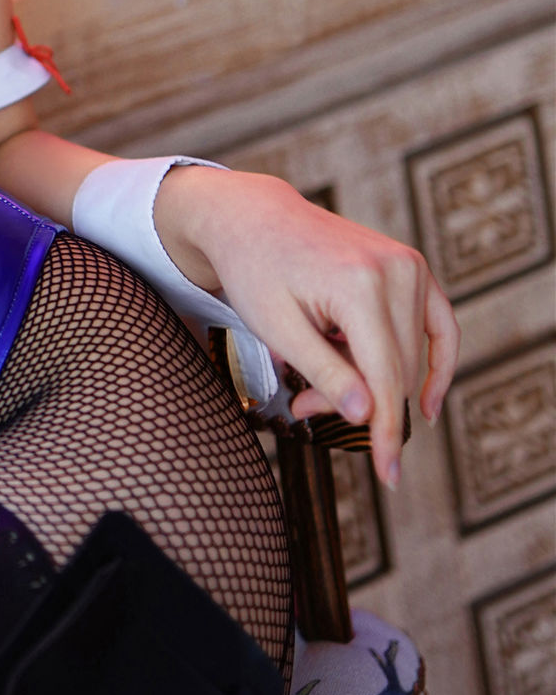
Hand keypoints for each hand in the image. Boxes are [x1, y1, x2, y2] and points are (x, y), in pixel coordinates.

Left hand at [155, 165, 458, 488]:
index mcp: (360, 285)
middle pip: (397, 372)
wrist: (253, 217)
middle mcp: (397, 271)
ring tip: (315, 379)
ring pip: (410, 357)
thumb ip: (325, 373)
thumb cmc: (255, 270)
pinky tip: (426, 404)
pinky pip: (441, 326)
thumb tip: (369, 417)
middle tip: (302, 403)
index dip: (386, 433)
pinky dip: (435, 364)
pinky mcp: (413, 266)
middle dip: (358, 402)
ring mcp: (410, 265)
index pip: (385, 379)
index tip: (389, 478)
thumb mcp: (277, 328)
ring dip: (371, 381)